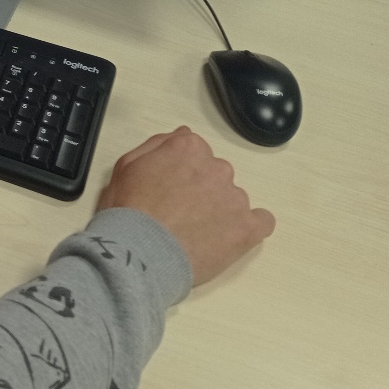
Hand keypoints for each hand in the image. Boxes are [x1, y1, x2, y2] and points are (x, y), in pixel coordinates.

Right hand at [95, 126, 275, 286]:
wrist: (142, 253)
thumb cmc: (129, 212)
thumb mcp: (127, 166)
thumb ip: (158, 144)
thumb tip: (180, 135)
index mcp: (188, 149)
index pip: (195, 151)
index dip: (181, 170)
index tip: (171, 186)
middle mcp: (216, 168)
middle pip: (216, 173)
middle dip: (202, 188)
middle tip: (179, 211)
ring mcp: (235, 198)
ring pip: (233, 198)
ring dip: (220, 209)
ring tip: (195, 231)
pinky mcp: (247, 228)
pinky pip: (262, 222)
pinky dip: (249, 226)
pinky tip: (230, 235)